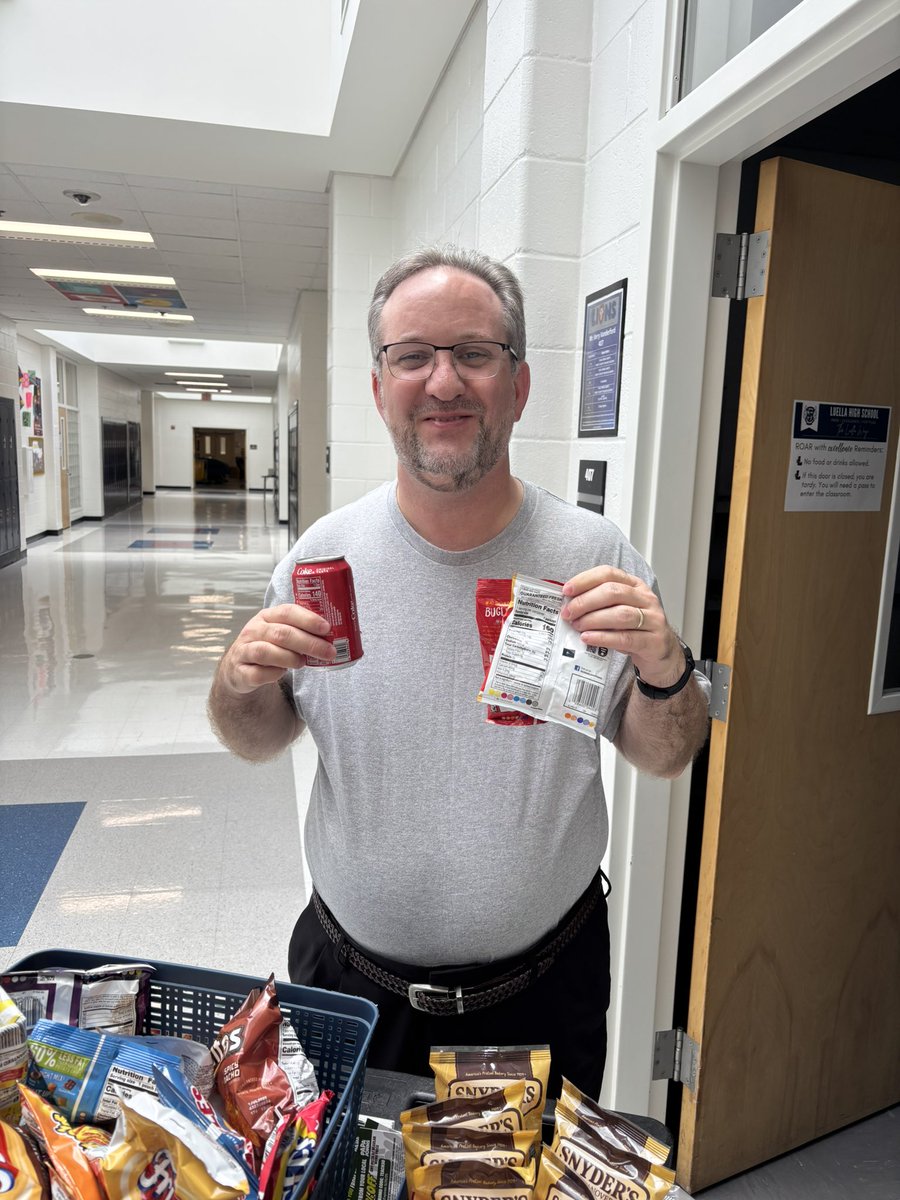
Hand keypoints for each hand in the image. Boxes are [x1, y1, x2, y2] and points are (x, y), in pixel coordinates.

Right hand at [217, 604, 335, 696]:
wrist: (238, 667)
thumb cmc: (269, 646)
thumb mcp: (280, 632)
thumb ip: (301, 631)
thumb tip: (335, 636)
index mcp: (266, 616)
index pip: (287, 612)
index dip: (308, 619)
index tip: (327, 628)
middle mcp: (253, 630)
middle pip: (281, 633)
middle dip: (309, 643)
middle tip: (329, 652)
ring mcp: (244, 650)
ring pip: (266, 651)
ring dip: (289, 658)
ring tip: (303, 663)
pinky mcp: (240, 672)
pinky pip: (258, 673)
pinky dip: (273, 674)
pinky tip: (282, 673)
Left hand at [560, 566, 685, 687]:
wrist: (661, 655)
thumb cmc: (635, 630)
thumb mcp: (619, 611)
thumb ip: (599, 604)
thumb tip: (569, 603)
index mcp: (636, 586)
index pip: (609, 574)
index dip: (586, 580)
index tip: (566, 591)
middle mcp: (646, 599)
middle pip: (613, 592)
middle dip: (586, 601)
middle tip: (568, 613)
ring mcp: (653, 620)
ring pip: (620, 614)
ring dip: (593, 619)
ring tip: (577, 626)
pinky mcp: (654, 642)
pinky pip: (626, 638)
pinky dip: (604, 638)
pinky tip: (588, 638)